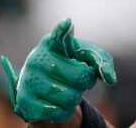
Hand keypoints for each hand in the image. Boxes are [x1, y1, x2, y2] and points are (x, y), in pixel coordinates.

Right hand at [1, 18, 116, 122]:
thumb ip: (102, 62)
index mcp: (51, 43)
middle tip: (79, 80)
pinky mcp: (25, 102)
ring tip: (67, 90)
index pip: (59, 35)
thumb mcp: (86, 58)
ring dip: (75, 98)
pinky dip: (65, 111)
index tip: (67, 23)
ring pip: (70, 97)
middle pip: (78, 77)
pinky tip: (57, 102)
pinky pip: (59, 112)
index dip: (64, 30)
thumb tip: (110, 78)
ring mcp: (28, 80)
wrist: (42, 89)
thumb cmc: (68, 68)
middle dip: (85, 82)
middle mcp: (36, 59)